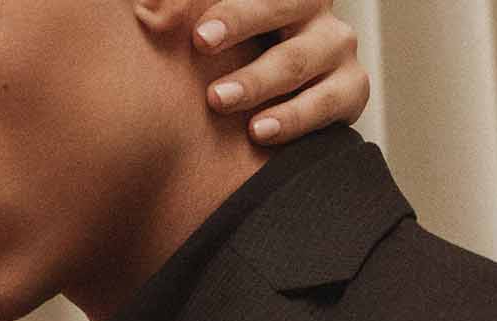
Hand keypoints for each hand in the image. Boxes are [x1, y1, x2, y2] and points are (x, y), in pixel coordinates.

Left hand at [195, 0, 368, 145]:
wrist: (262, 124)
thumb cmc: (224, 70)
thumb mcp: (207, 38)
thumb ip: (182, 13)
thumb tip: (146, 5)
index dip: (233, 1)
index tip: (195, 23)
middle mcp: (311, 12)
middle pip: (286, 2)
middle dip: (241, 19)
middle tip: (199, 42)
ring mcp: (335, 49)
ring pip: (301, 58)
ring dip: (258, 80)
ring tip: (219, 98)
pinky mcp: (350, 90)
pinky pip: (330, 101)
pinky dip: (294, 118)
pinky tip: (259, 131)